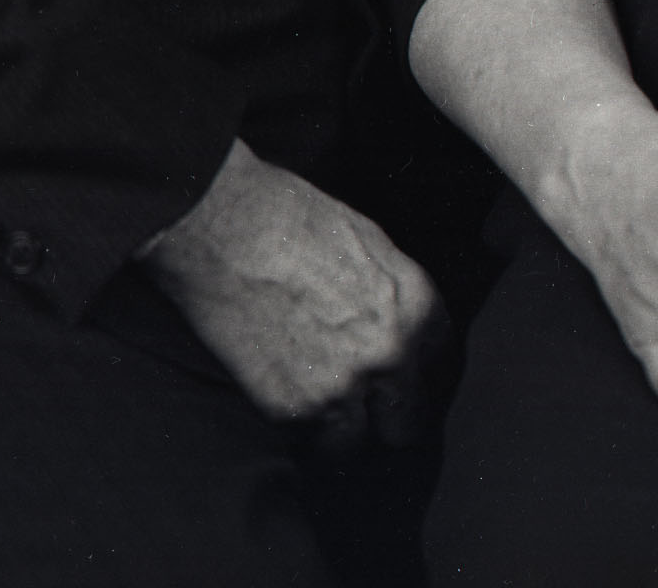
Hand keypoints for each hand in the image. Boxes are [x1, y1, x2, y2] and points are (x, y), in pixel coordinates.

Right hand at [139, 143, 444, 427]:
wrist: (214, 223)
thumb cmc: (282, 213)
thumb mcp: (363, 239)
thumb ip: (392, 293)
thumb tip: (396, 323)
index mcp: (415, 306)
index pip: (442, 368)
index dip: (417, 376)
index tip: (397, 382)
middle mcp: (391, 354)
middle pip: (410, 421)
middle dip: (386, 415)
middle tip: (361, 406)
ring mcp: (344, 387)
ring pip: (360, 444)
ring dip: (341, 430)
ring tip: (315, 406)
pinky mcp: (293, 409)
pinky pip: (308, 441)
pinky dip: (298, 429)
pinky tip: (281, 394)